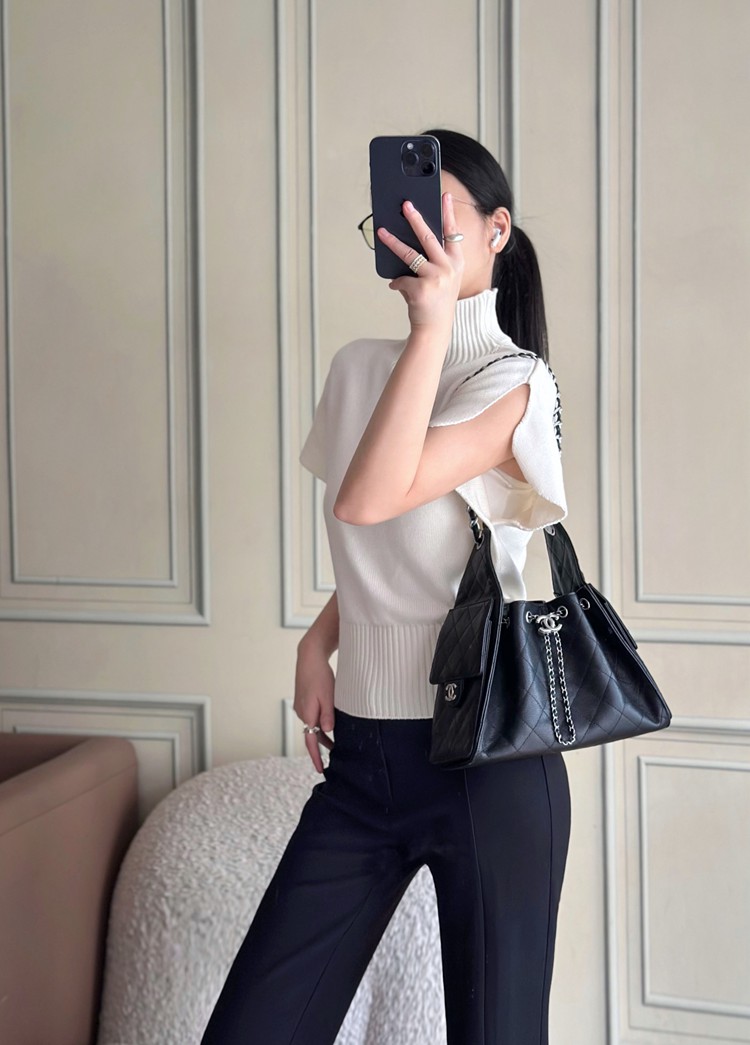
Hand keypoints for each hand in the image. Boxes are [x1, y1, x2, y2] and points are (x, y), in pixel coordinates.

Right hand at [294, 638, 334, 772]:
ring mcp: (301, 707)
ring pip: (312, 726)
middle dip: (320, 748)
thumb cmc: (320, 675)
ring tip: (334, 744)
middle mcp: (301, 713)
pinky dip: (319, 724)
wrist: (309, 657)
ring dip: (322, 736)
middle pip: (311, 735)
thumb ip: (328, 715)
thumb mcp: (328, 696)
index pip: (310, 742)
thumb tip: (327, 733)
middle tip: (333, 759)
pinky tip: (329, 725)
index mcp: (307, 714)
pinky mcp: (303, 700)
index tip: (321, 770)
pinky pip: (311, 717)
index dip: (316, 757)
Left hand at [376, 192, 463, 331]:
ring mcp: (436, 278)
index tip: (444, 195)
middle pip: (429, 237)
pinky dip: (397, 283)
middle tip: (406, 204)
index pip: (452, 233)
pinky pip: (401, 279)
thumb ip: (432, 260)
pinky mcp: (421, 289)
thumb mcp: (443, 278)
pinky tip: (398, 288)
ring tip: (382, 232)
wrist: (434, 329)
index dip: (448, 213)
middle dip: (416, 218)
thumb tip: (408, 240)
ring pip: (410, 255)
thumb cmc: (437, 301)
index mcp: (457, 262)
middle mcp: (449, 268)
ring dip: (393, 242)